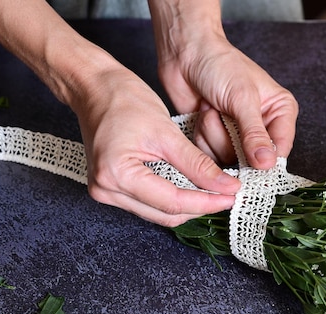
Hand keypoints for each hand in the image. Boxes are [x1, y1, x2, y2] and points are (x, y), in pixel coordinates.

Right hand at [71, 64, 240, 226]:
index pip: (172, 202)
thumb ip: (197, 164)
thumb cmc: (124, 100)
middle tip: (228, 195)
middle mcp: (106, 189)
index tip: (231, 196)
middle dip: (199, 207)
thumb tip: (226, 186)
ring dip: (187, 206)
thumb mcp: (167, 132)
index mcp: (117, 174)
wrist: (94, 88)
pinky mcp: (110, 188)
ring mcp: (105, 191)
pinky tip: (192, 189)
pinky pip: (148, 203)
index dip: (206, 202)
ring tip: (214, 193)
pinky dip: (171, 199)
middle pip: (165, 214)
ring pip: (157, 213)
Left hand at [149, 1, 298, 169]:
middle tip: (224, 114)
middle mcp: (261, 127)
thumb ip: (255, 134)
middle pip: (251, 160)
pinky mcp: (215, 139)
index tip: (250, 161)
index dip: (265, 161)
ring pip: (227, 159)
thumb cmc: (220, 65)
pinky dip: (202, 135)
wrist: (186, 54)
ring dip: (214, 133)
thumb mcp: (242, 99)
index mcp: (279, 113)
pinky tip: (202, 114)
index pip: (280, 150)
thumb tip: (267, 163)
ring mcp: (237, 135)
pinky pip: (209, 155)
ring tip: (212, 107)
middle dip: (231, 139)